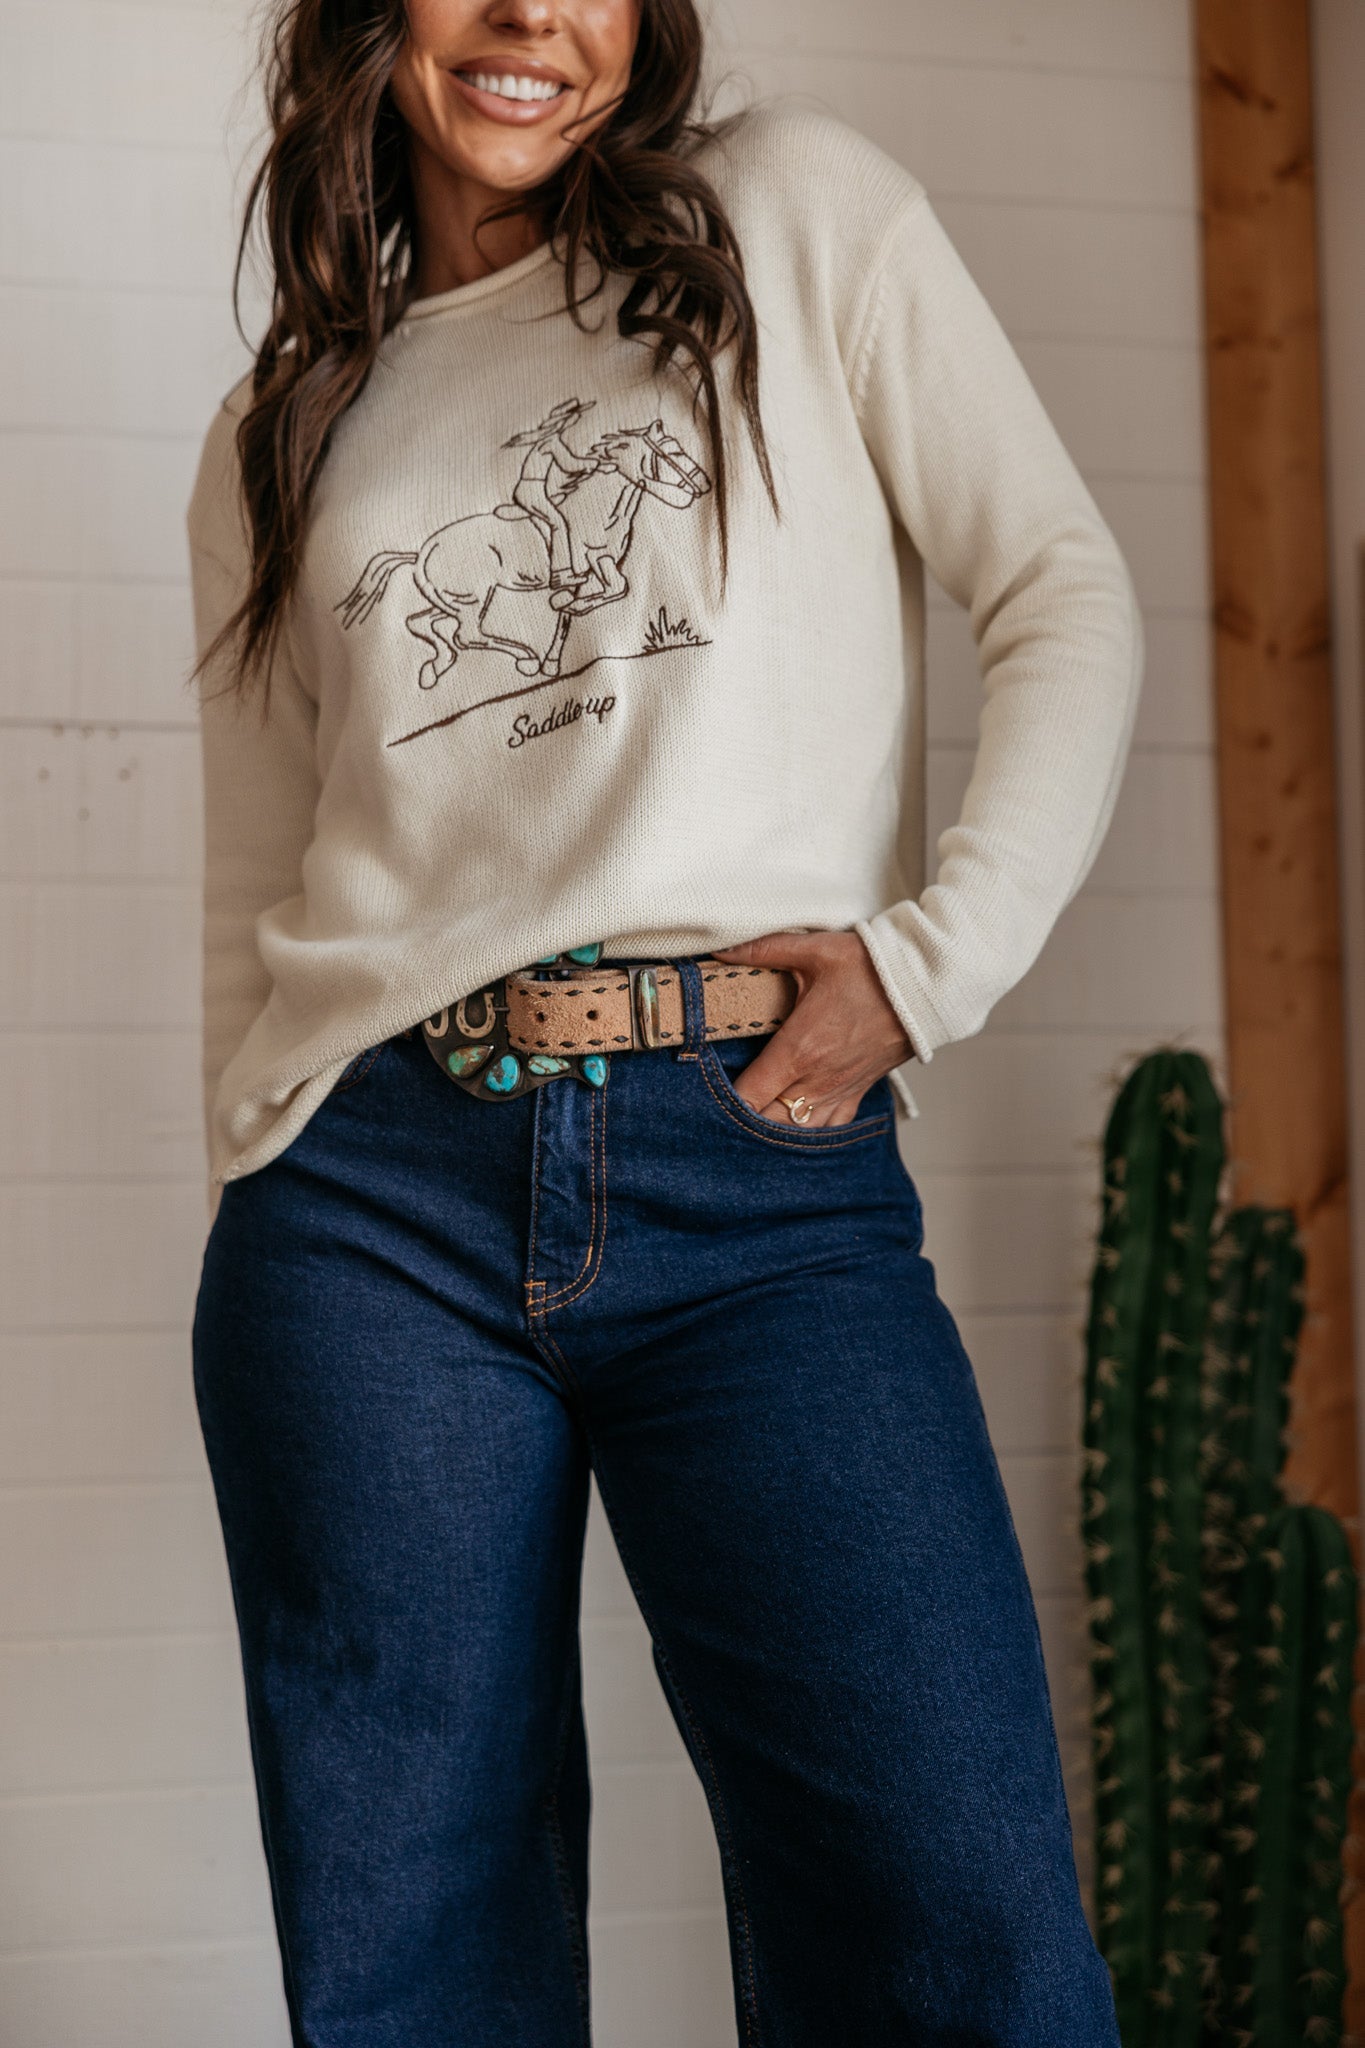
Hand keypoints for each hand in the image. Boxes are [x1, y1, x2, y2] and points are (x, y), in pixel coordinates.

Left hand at [710, 929, 913, 1126]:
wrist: (927, 986)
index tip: (705, 1093)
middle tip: (720, 1111)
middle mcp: (816, 1080)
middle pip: (766, 1124)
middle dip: (741, 1123)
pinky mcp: (857, 1093)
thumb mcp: (814, 951)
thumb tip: (720, 948)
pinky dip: (807, 1134)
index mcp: (799, 1050)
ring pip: (796, 1135)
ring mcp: (839, 1091)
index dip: (721, 1102)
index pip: (748, 1096)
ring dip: (772, 1132)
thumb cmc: (872, 969)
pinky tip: (793, 1126)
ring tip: (752, 1122)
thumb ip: (762, 950)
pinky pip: (829, 1130)